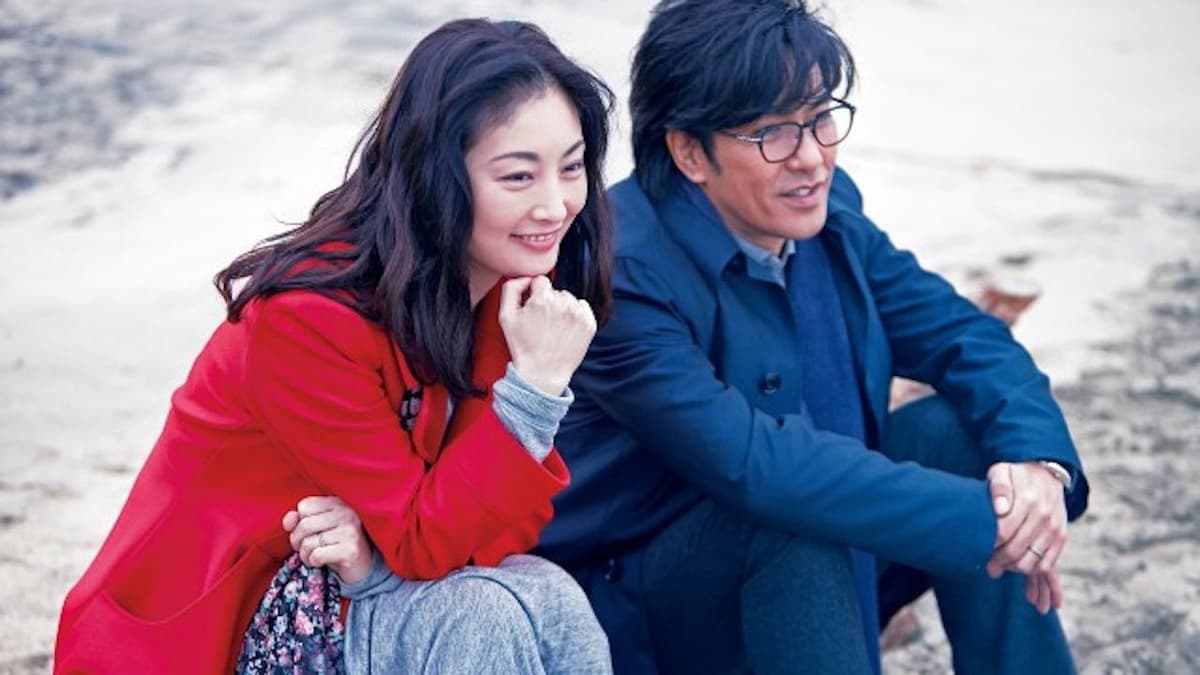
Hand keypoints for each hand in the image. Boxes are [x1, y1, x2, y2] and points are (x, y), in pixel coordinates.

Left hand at [283, 496, 371, 583]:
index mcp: (338, 503)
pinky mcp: (350, 550)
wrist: (362, 565)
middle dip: (297, 541)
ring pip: (308, 543)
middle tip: (304, 548)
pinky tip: (321, 562)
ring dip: (304, 555)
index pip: (304, 506)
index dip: (298, 522)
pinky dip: (313, 562)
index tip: (304, 533)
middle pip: (304, 525)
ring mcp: (350, 531)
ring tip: (312, 556)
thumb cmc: (336, 543)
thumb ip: (300, 520)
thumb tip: (288, 520)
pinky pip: (317, 555)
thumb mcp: (318, 528)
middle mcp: (346, 513)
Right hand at [498, 276, 596, 395]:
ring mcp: (578, 314)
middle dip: (548, 302)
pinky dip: (575, 315)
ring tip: (554, 328)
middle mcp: (563, 304)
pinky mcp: (589, 324)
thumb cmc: (522, 346)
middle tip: (541, 323)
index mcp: (543, 299)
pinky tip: (566, 329)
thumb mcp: (505, 316)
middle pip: (555, 291)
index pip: (540, 281)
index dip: (533, 294)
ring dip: (562, 308)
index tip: (532, 309)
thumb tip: (526, 278)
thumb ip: (511, 288)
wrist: (542, 374)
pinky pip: (583, 307)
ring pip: (569, 299)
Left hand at [987, 462, 1067, 611]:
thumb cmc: (1017, 474)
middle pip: (1018, 550)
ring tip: (1001, 570)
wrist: (1047, 473)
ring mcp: (1054, 529)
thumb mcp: (1001, 471)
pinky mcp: (1061, 538)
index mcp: (1028, 500)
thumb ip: (998, 487)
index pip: (1004, 532)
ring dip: (1016, 571)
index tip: (980, 551)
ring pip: (1034, 562)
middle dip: (1000, 562)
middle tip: (989, 568)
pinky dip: (1039, 579)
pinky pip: (1049, 565)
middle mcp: (1044, 517)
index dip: (990, 545)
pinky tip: (1027, 584)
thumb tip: (999, 509)